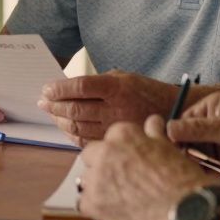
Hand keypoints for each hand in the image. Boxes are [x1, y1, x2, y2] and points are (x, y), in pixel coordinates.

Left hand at [38, 71, 176, 144]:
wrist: (176, 112)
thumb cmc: (146, 92)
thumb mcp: (125, 77)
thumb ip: (98, 82)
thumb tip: (67, 88)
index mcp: (117, 87)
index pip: (80, 87)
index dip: (59, 89)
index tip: (46, 89)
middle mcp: (116, 108)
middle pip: (75, 109)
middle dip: (54, 106)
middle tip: (43, 102)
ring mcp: (116, 128)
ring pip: (78, 127)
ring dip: (60, 120)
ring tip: (51, 113)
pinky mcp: (117, 143)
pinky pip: (87, 141)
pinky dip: (72, 134)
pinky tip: (66, 127)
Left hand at [78, 115, 212, 219]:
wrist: (187, 211)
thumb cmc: (182, 179)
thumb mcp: (169, 148)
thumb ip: (154, 133)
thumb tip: (153, 122)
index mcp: (122, 134)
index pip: (111, 138)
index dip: (121, 151)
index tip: (129, 161)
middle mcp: (105, 152)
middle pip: (92, 155)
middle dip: (103, 164)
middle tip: (122, 179)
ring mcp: (96, 178)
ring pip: (86, 179)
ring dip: (98, 186)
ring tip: (120, 197)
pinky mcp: (93, 204)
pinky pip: (84, 202)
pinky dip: (96, 207)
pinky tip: (115, 211)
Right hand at [167, 92, 219, 179]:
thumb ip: (198, 129)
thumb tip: (167, 128)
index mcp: (211, 108)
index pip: (180, 123)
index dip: (173, 138)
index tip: (169, 151)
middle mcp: (211, 126)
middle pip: (183, 142)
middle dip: (183, 154)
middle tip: (186, 166)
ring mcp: (216, 147)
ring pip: (192, 158)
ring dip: (193, 167)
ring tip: (198, 174)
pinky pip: (204, 172)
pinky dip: (202, 177)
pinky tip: (204, 181)